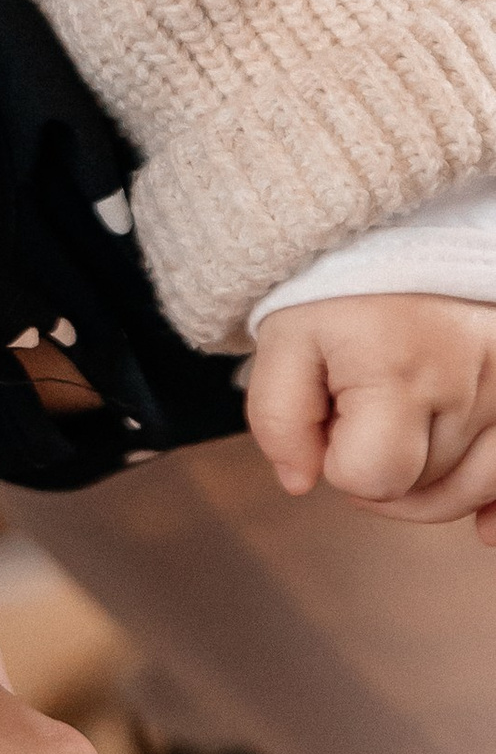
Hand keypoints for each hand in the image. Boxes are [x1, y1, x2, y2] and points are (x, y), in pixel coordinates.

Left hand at [246, 290, 495, 540]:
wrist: (406, 226)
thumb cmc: (345, 280)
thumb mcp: (285, 336)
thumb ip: (278, 416)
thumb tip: (300, 482)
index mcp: (398, 369)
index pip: (370, 478)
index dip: (337, 462)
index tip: (332, 419)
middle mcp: (467, 384)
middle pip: (421, 490)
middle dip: (381, 467)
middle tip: (366, 414)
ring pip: (472, 491)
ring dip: (432, 483)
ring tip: (404, 435)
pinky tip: (483, 527)